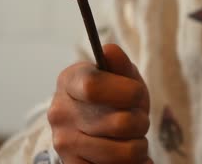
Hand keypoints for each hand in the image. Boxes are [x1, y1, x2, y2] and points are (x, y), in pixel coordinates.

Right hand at [48, 44, 151, 163]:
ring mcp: (64, 143)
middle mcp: (60, 112)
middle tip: (137, 119)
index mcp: (69, 81)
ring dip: (139, 146)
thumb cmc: (113, 95)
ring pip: (124, 152)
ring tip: (133, 138)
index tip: (136, 94)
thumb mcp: (121, 75)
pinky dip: (133, 163)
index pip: (94, 86)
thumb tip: (110, 50)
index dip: (126, 92)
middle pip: (120, 123)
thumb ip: (119, 64)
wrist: (95, 126)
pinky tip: (127, 154)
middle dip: (141, 122)